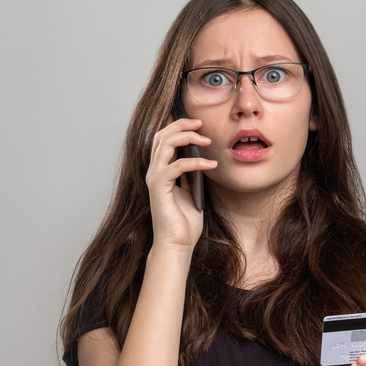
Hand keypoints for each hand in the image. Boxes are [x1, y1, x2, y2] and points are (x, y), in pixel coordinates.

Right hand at [145, 117, 216, 250]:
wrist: (177, 244)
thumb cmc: (185, 222)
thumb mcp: (192, 191)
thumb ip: (192, 173)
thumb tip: (201, 155)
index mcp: (161, 171)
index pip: (162, 139)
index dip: (177, 125)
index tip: (197, 121)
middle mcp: (154, 171)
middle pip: (161, 135)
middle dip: (181, 124)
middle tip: (201, 122)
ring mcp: (154, 178)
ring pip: (165, 144)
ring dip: (188, 137)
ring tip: (207, 140)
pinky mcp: (159, 187)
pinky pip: (177, 166)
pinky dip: (196, 162)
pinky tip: (211, 165)